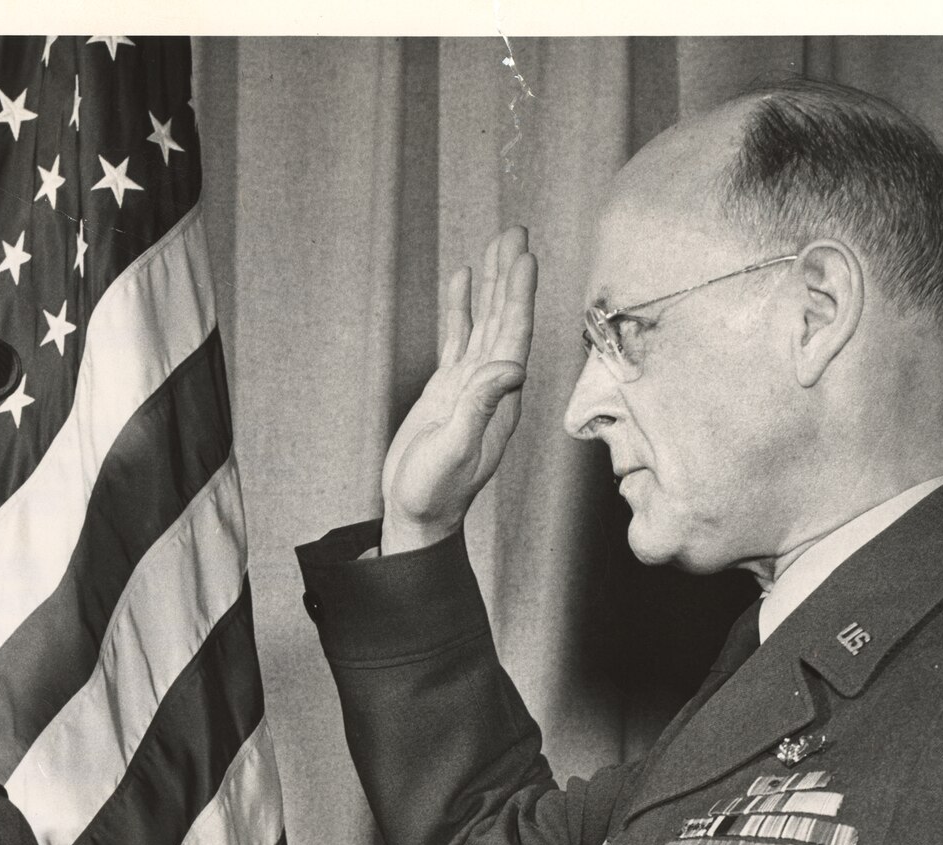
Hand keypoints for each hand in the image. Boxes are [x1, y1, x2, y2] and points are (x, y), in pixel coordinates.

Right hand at [380, 227, 537, 553]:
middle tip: (516, 233)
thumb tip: (509, 366)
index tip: (525, 258)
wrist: (417, 514)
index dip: (519, 296)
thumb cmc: (435, 493)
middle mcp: (491, 387)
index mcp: (500, 399)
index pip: (513, 337)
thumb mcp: (455, 450)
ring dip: (491, 284)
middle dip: (510, 277)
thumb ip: (479, 408)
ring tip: (497, 244)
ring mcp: (470, 385)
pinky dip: (461, 307)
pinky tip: (463, 280)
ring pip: (484, 323)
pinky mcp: (448, 388)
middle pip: (504, 320)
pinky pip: (458, 338)